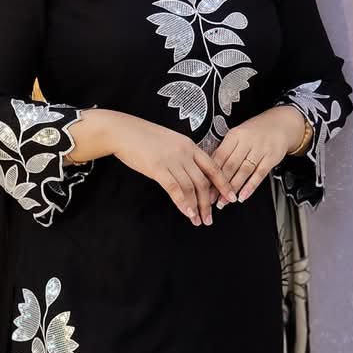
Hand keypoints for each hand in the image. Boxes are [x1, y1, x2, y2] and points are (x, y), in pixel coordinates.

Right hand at [106, 111, 236, 224]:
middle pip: (203, 181)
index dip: (223, 184)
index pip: (213, 167)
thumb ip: (181, 156)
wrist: (123, 131)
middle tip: (209, 218)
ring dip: (196, 207)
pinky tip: (187, 213)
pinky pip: (175, 188)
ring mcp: (171, 160)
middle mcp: (184, 152)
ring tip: (197, 221)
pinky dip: (183, 203)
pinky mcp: (158, 168)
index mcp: (189, 145)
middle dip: (208, 203)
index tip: (230, 197)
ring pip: (190, 187)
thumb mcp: (169, 142)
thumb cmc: (143, 138)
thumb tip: (189, 173)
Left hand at [212, 106, 306, 205]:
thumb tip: (207, 168)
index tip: (203, 186)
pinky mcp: (271, 158)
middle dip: (218, 185)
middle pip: (230, 165)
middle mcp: (247, 141)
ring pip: (243, 171)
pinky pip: (259, 174)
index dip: (210, 173)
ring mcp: (260, 150)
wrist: (281, 124)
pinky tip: (243, 196)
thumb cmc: (256, 132)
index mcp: (234, 135)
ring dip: (233, 189)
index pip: (219, 156)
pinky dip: (250, 187)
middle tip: (210, 198)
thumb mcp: (238, 135)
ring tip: (224, 201)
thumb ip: (224, 150)